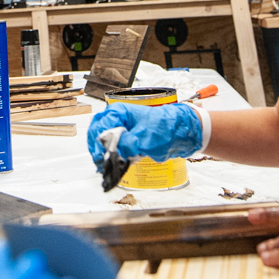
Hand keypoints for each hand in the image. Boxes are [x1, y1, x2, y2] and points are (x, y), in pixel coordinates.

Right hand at [85, 103, 202, 166]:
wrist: (181, 132)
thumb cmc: (166, 128)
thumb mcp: (145, 138)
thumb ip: (127, 144)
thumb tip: (113, 151)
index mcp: (119, 111)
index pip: (100, 125)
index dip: (99, 142)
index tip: (102, 155)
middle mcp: (117, 118)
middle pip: (98, 132)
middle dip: (97, 148)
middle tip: (101, 162)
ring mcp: (121, 128)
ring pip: (104, 140)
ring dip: (103, 153)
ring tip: (105, 167)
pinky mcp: (126, 138)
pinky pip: (113, 146)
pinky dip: (111, 155)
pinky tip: (112, 165)